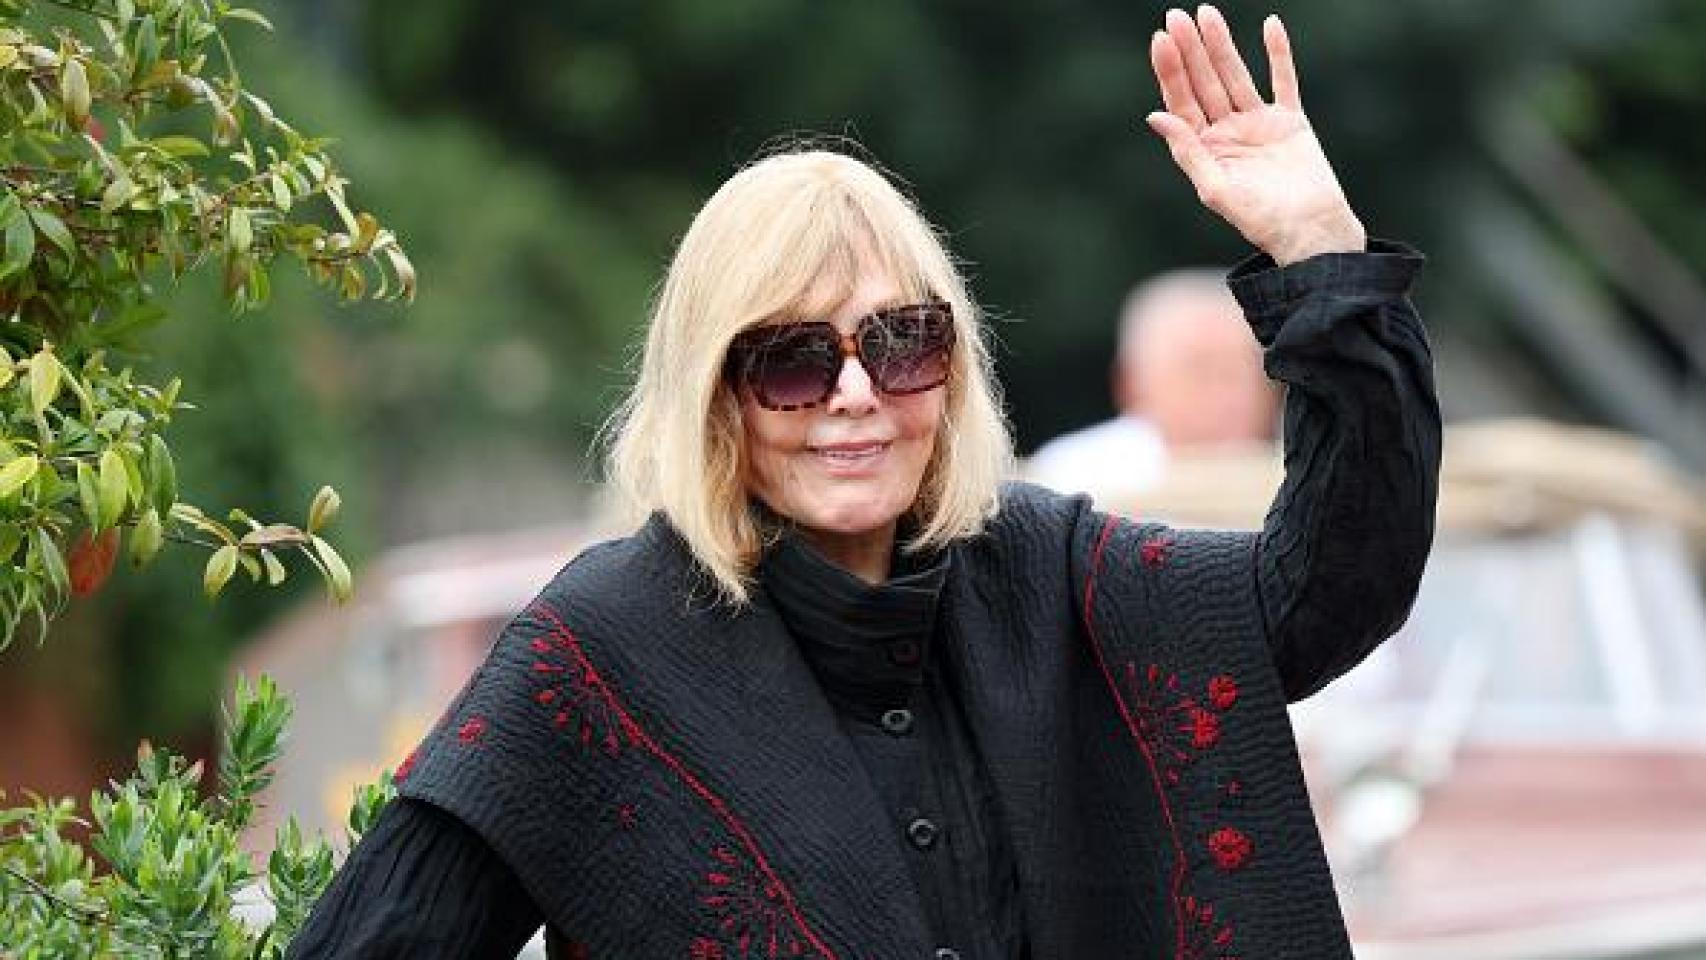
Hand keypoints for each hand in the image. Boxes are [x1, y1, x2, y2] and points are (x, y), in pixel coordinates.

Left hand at [1146, 6, 1364, 265]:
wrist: (1311, 232)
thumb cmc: (1261, 222)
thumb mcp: (1216, 191)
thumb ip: (1188, 153)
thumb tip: (1155, 116)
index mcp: (1205, 150)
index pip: (1181, 103)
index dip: (1171, 72)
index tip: (1161, 41)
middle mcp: (1227, 133)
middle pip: (1203, 83)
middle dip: (1190, 50)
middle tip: (1176, 16)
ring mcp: (1258, 124)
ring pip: (1235, 76)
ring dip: (1222, 46)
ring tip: (1208, 14)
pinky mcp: (1290, 121)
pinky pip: (1283, 80)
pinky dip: (1278, 54)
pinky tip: (1270, 25)